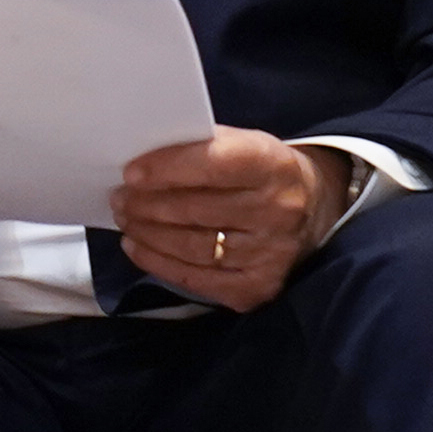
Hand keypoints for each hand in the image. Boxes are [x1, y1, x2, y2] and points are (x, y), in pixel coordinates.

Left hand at [111, 128, 349, 311]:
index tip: (131, 173)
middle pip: (199, 211)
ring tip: (125, 219)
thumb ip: (201, 147)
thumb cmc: (261, 170)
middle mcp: (278, 212)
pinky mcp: (259, 287)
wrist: (313, 210)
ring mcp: (271, 254)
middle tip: (119, 198)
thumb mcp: (245, 144)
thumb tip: (141, 162)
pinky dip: (159, 263)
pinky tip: (137, 247)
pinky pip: (199, 280)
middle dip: (148, 205)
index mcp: (273, 165)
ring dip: (149, 234)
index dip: (170, 169)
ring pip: (194, 247)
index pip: (216, 164)